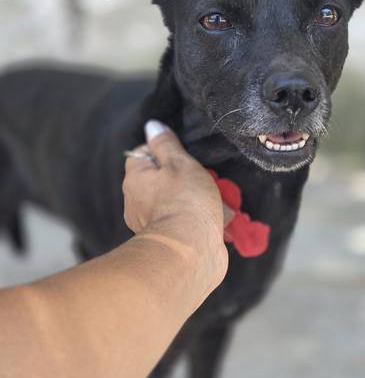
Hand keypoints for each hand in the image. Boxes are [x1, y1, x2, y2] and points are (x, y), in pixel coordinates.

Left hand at [123, 121, 228, 287]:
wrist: (191, 251)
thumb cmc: (185, 202)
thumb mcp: (179, 163)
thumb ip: (166, 144)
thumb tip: (152, 126)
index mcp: (136, 179)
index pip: (143, 154)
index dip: (164, 151)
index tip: (182, 157)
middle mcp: (137, 202)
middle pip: (162, 178)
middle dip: (184, 176)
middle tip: (203, 177)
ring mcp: (152, 223)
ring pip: (175, 200)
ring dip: (194, 197)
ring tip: (215, 198)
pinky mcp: (169, 240)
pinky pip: (183, 220)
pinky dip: (197, 217)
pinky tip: (216, 217)